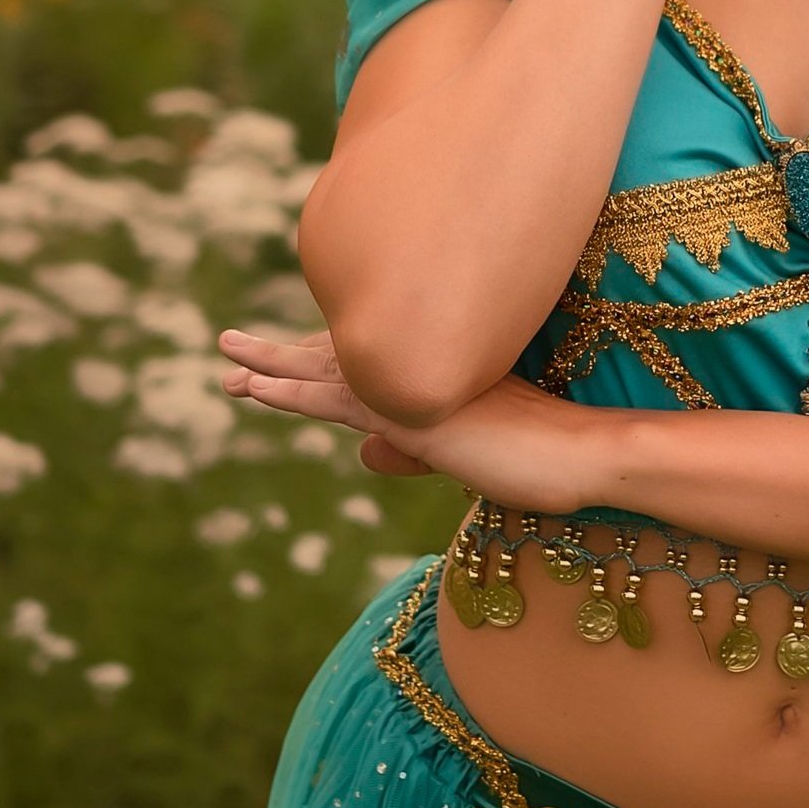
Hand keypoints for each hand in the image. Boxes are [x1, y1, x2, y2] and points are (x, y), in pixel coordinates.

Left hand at [218, 330, 609, 509]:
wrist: (583, 454)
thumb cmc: (545, 458)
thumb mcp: (469, 457)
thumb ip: (416, 450)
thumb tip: (366, 452)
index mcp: (433, 377)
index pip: (363, 366)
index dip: (315, 362)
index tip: (279, 360)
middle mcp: (418, 370)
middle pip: (334, 358)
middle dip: (282, 357)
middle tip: (230, 349)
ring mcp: (411, 387)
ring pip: (323, 370)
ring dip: (267, 363)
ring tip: (225, 356)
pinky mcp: (406, 412)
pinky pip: (330, 398)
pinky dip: (287, 390)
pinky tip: (252, 386)